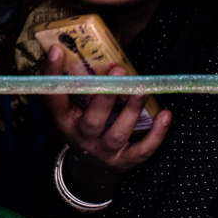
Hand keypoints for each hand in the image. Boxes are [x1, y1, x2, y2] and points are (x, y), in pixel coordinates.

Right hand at [43, 44, 170, 197]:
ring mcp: (104, 151)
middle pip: (91, 120)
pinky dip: (157, 133)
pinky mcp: (125, 161)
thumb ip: (77, 86)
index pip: (53, 98)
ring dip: (132, 110)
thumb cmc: (83, 128)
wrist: (92, 169)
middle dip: (105, 96)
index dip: (52, 74)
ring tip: (142, 89)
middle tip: (118, 71)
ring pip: (118, 133)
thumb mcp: (71, 112)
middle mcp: (82, 137)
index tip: (57, 49)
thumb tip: (77, 48)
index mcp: (65, 121)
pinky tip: (165, 114)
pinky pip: (143, 149)